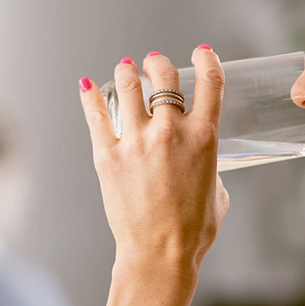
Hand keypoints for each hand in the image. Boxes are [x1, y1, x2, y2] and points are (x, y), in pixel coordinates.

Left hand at [79, 47, 229, 296]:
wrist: (160, 254)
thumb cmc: (194, 228)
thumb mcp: (217, 190)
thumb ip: (209, 164)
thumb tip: (198, 158)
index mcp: (204, 138)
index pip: (210, 82)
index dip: (207, 59)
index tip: (202, 52)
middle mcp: (171, 132)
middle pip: (164, 76)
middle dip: (159, 63)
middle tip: (154, 61)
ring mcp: (136, 141)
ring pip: (128, 86)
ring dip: (127, 72)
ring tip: (125, 69)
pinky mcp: (108, 156)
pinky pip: (96, 114)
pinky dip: (90, 96)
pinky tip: (87, 86)